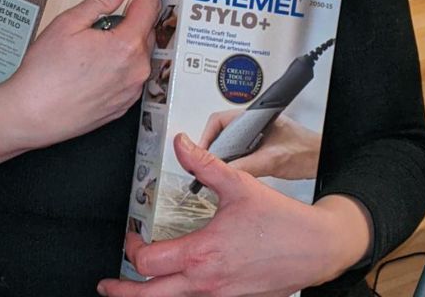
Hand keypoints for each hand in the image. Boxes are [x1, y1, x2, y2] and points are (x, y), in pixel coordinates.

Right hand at [0, 0, 160, 169]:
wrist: (30, 116)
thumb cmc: (45, 72)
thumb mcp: (68, 24)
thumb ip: (100, 0)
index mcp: (126, 46)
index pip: (149, 6)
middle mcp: (136, 70)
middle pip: (147, 30)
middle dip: (139, 12)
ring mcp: (131, 91)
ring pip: (140, 54)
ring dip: (130, 38)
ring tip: (104, 32)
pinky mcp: (122, 106)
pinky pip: (131, 75)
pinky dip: (124, 61)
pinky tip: (100, 59)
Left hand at [97, 134, 372, 296]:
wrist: (316, 248)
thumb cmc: (281, 221)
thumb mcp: (238, 185)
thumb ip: (204, 164)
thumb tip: (180, 144)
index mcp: (203, 254)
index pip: (150, 261)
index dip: (133, 249)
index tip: (132, 236)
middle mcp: (207, 282)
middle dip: (124, 292)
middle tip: (108, 286)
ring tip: (134, 290)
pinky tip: (176, 285)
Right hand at [199, 112, 320, 179]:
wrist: (322, 158)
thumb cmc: (306, 151)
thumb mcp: (273, 159)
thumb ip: (248, 165)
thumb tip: (225, 172)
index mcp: (253, 117)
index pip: (218, 121)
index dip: (206, 137)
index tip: (201, 154)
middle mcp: (252, 123)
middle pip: (220, 133)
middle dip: (212, 149)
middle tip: (206, 166)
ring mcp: (255, 135)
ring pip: (228, 144)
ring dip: (222, 157)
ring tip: (218, 171)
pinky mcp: (258, 146)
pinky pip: (237, 153)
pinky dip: (231, 163)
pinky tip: (233, 174)